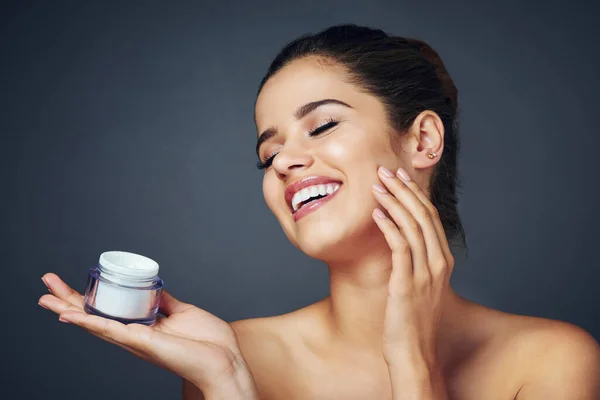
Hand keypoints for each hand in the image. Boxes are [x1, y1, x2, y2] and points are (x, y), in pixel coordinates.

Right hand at [38, 273, 258, 397]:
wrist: (225, 359)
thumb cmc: (208, 342)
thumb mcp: (182, 312)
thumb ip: (165, 302)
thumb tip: (153, 289)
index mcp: (142, 327)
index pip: (107, 311)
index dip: (86, 299)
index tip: (70, 286)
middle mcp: (133, 335)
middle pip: (93, 316)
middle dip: (67, 301)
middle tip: (46, 283)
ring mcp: (135, 340)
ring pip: (94, 323)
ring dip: (68, 309)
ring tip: (45, 297)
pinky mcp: (142, 342)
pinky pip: (111, 331)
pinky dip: (88, 323)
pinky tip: (69, 315)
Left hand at [371, 166, 453, 396]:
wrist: (414, 352)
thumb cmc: (413, 320)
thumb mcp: (420, 286)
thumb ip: (415, 262)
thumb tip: (399, 241)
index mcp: (443, 261)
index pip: (430, 218)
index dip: (415, 195)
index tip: (400, 178)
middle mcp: (438, 264)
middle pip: (423, 216)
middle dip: (404, 190)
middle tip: (385, 171)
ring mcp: (425, 274)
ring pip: (412, 227)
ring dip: (394, 202)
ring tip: (377, 185)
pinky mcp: (407, 284)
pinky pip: (400, 248)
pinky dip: (389, 227)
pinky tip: (377, 214)